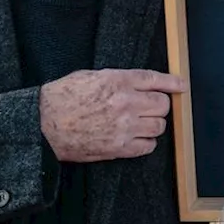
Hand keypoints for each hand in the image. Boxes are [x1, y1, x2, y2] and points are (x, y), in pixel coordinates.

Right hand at [38, 68, 188, 162]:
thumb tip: (138, 83)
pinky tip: (136, 138)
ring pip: (158, 127)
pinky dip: (146, 143)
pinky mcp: (118, 148)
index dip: (173, 83)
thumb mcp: (90, 75)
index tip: (182, 85)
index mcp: (117, 81)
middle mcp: (125, 103)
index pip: (155, 80)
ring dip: (153, 124)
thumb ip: (117, 78)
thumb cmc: (61, 97)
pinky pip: (147, 147)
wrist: (41, 124)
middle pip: (163, 105)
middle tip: (150, 107)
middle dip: (160, 106)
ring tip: (141, 123)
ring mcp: (123, 127)